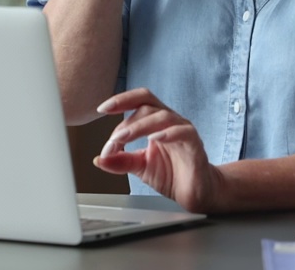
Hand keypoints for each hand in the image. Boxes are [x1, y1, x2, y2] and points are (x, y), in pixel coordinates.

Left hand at [92, 88, 222, 212]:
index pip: (139, 101)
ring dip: (139, 127)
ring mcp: (183, 130)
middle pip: (148, 105)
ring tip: (123, 140)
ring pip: (162, 116)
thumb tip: (98, 159)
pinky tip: (155, 138)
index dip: (121, 101)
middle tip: (112, 139)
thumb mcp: (140, 166)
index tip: (101, 109)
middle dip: (126, 121)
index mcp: (156, 122)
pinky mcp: (195, 144)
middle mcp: (170, 121)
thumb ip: (121, 161)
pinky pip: (183, 131)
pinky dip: (168, 133)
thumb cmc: (172, 174)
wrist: (195, 193)